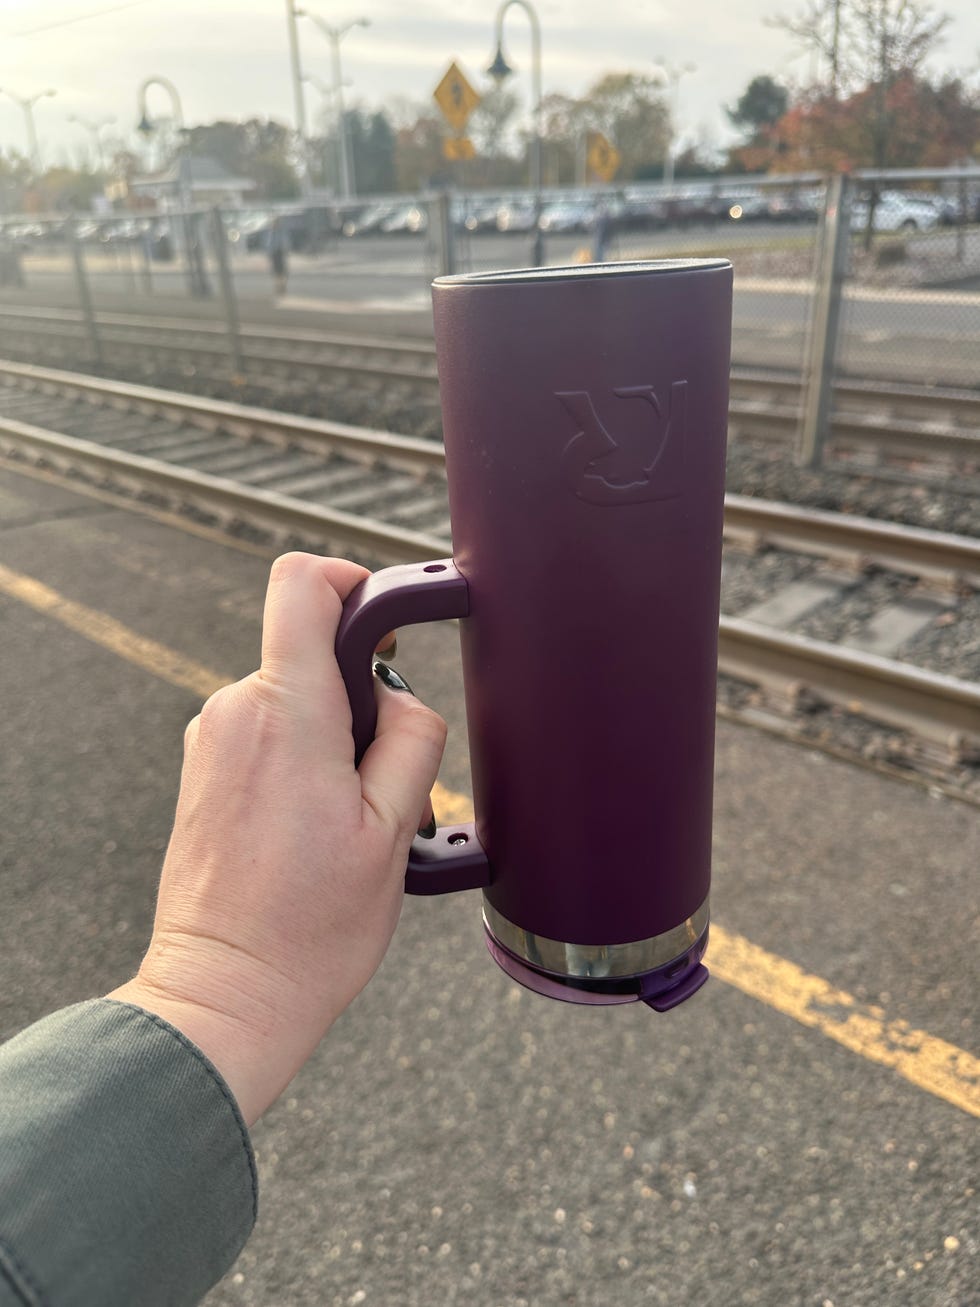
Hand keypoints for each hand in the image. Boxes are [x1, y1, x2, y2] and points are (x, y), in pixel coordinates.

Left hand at [109, 553, 446, 1124]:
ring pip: (295, 700)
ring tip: (350, 822)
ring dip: (336, 739)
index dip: (351, 580)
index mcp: (287, 714)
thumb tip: (402, 698)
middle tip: (383, 782)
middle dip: (364, 699)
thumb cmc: (310, 928)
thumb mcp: (393, 829)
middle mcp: (234, 712)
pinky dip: (304, 761)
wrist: (225, 995)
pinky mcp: (203, 771)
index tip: (386, 619)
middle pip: (312, 655)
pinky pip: (267, 733)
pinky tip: (318, 830)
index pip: (301, 584)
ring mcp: (211, 742)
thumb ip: (412, 738)